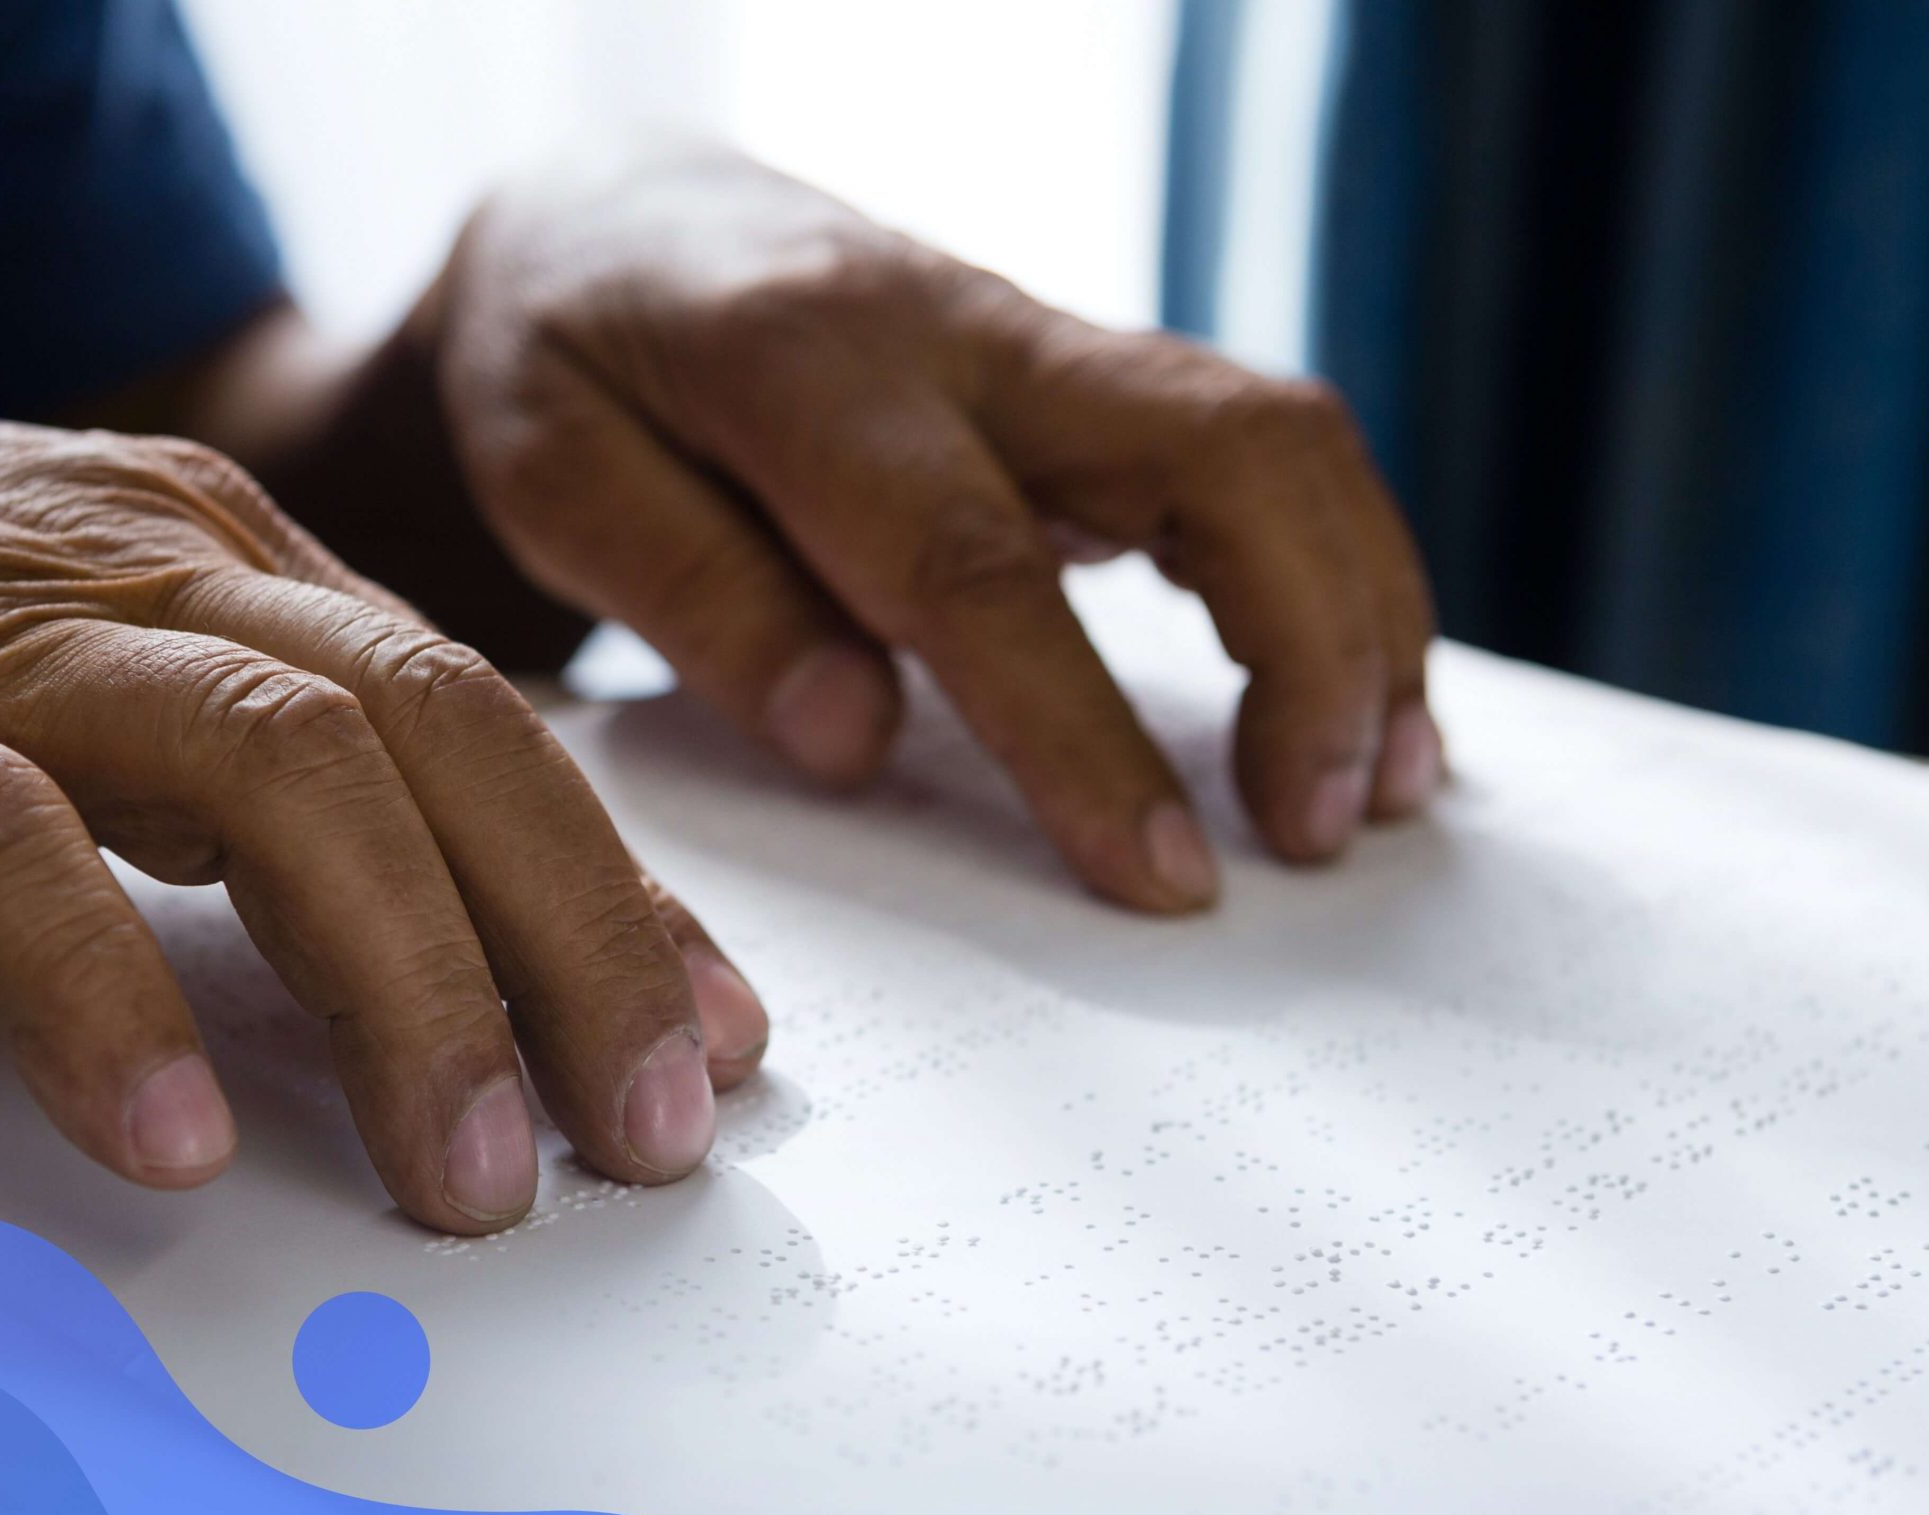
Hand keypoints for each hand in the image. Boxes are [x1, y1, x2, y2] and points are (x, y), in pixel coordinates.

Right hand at [0, 359, 768, 1231]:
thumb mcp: (68, 665)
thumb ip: (232, 773)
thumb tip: (411, 937)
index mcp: (212, 559)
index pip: (479, 724)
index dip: (618, 889)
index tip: (712, 1033)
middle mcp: (141, 573)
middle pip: (438, 741)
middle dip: (578, 949)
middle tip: (652, 1132)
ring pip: (281, 774)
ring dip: (409, 986)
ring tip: (472, 1172)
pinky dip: (107, 995)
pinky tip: (179, 1131)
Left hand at [434, 149, 1441, 910]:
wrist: (614, 223)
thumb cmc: (568, 360)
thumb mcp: (552, 474)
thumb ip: (695, 597)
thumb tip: (856, 741)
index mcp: (808, 365)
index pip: (976, 561)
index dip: (1080, 732)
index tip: (1161, 878)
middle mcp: (964, 335)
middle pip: (1218, 449)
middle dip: (1311, 644)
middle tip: (1321, 833)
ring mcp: (1046, 345)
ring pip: (1274, 438)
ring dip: (1361, 610)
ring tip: (1375, 788)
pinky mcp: (1086, 380)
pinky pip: (1253, 457)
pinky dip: (1329, 576)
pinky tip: (1348, 697)